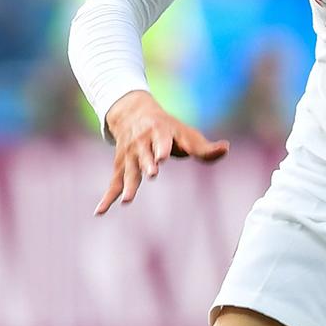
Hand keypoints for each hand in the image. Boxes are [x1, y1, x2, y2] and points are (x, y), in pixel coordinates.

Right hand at [96, 90, 228, 214]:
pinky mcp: (121, 166)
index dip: (162, 148)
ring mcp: (129, 155)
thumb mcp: (186, 134)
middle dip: (147, 165)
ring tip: (127, 201)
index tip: (163, 157)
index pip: (161, 141)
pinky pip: (114, 183)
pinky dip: (107, 197)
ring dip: (128, 186)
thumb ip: (205, 148)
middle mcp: (142, 143)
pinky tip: (99, 212)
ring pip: (129, 172)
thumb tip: (226, 148)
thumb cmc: (168, 128)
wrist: (133, 113)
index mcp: (159, 133)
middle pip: (144, 156)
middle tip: (152, 174)